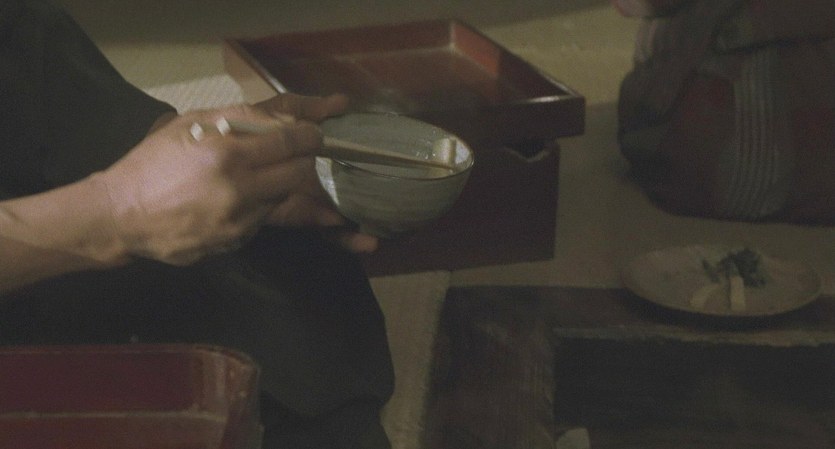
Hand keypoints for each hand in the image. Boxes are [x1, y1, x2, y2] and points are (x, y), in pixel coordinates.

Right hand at [98, 94, 373, 265]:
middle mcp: (240, 189)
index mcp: (227, 154)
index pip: (291, 143)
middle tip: (291, 154)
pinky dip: (259, 205)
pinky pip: (263, 218)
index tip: (313, 134)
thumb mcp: (190, 124)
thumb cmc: (153, 162)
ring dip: (279, 184)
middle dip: (301, 161)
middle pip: (298, 173)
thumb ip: (239, 118)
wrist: (122, 216)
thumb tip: (281, 121)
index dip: (309, 136)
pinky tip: (236, 198)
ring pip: (283, 197)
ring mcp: (240, 220)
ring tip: (255, 175)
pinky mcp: (236, 241)